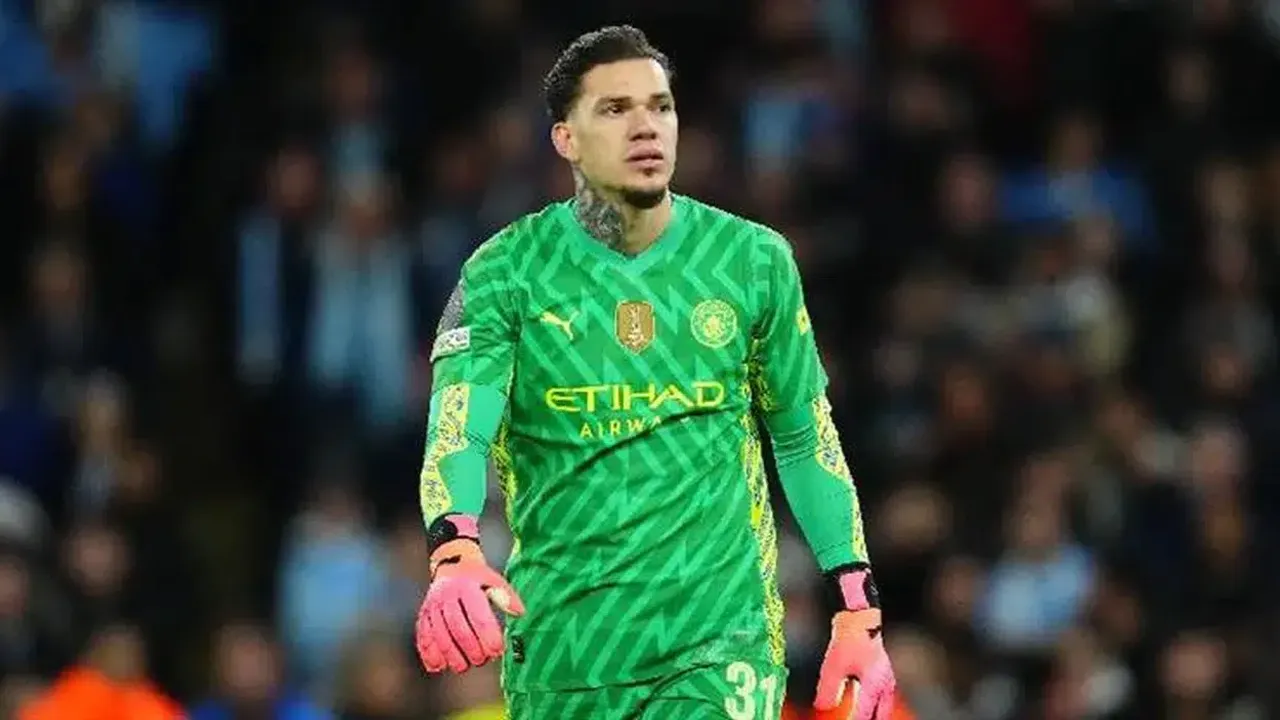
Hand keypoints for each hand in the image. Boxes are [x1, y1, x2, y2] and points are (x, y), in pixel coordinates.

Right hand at [415, 518, 523, 673]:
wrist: (452, 567)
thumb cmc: (478, 579)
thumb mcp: (494, 580)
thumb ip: (507, 597)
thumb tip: (520, 613)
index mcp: (467, 587)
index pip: (478, 615)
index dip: (488, 636)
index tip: (498, 650)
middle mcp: (447, 596)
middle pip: (458, 628)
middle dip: (471, 649)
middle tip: (483, 660)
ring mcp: (432, 606)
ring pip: (440, 636)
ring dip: (452, 655)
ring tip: (464, 666)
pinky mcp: (423, 616)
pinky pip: (423, 637)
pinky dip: (430, 654)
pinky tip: (438, 667)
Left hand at [814, 568, 896, 719]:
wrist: (864, 612)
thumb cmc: (851, 635)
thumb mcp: (833, 664)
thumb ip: (828, 689)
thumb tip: (822, 707)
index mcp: (874, 685)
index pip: (863, 716)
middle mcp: (887, 685)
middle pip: (879, 715)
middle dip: (867, 719)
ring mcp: (890, 678)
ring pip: (884, 706)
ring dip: (872, 712)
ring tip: (860, 713)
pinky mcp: (888, 671)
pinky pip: (883, 695)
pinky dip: (874, 702)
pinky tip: (862, 700)